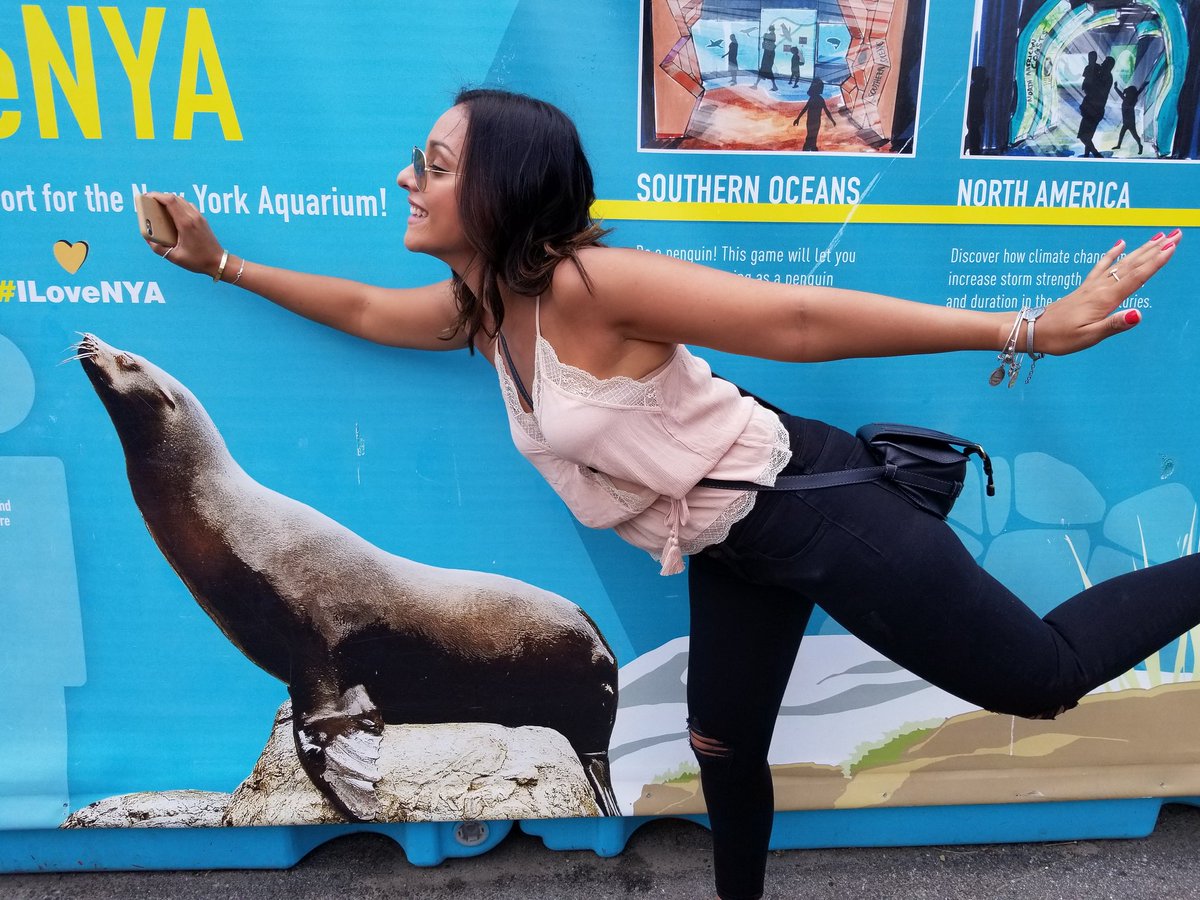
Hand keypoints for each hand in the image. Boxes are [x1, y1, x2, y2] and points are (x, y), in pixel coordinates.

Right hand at [141, 192, 225, 276]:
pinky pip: (188, 206)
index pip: (170, 201)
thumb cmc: (198, 260)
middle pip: (175, 198)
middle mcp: (193, 216)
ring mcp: (199, 217)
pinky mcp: (202, 219)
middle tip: (150, 203)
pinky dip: (178, 205)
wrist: (219, 262)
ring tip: (159, 208)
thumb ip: (159, 249)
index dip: (157, 195)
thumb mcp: (175, 257)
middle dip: (160, 197)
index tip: (147, 197)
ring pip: (182, 200)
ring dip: (170, 200)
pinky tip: (173, 214)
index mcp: (186, 223)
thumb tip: (148, 239)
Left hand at [1035, 230, 1179, 354]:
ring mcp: (1092, 286)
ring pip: (1121, 263)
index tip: (1173, 247)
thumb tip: (1138, 315)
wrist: (1031, 330)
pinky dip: (1112, 254)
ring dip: (1141, 250)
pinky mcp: (1084, 288)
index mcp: (1104, 299)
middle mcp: (1100, 288)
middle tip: (1176, 234)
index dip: (1156, 262)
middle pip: (1133, 265)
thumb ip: (1114, 325)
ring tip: (1158, 237)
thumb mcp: (1088, 337)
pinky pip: (1102, 266)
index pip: (1136, 277)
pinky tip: (1120, 244)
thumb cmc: (1059, 338)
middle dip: (1155, 250)